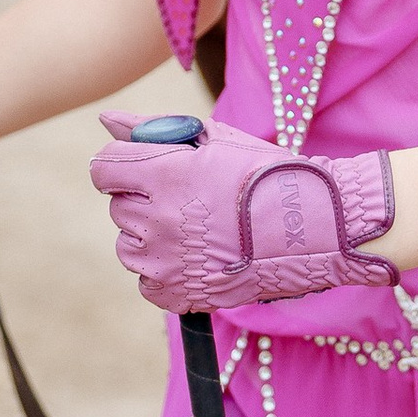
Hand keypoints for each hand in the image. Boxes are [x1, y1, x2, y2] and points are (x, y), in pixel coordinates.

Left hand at [88, 113, 396, 312]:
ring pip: (128, 245)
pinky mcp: (175, 295)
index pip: (103, 168)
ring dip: (150, 236)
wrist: (314, 229)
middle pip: (118, 206)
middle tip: (188, 199)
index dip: (121, 165)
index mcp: (165, 175)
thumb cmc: (266, 175)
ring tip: (196, 230)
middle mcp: (157, 220)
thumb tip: (106, 121)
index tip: (142, 169)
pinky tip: (197, 258)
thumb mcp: (214, 139)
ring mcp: (164, 263)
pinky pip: (146, 281)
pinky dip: (164, 272)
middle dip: (144, 199)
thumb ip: (154, 128)